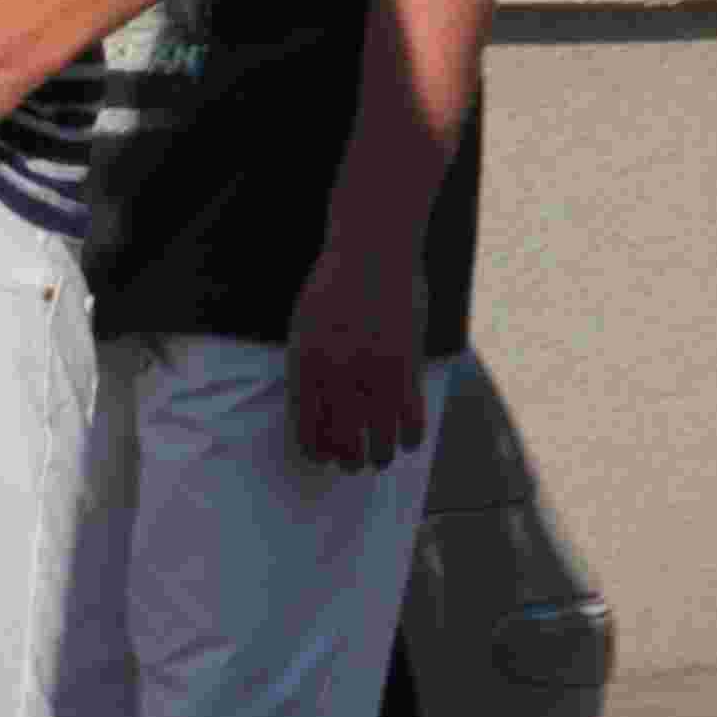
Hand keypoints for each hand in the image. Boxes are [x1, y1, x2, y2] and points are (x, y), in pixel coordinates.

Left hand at [286, 234, 433, 471]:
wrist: (372, 249)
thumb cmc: (334, 285)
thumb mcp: (305, 326)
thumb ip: (307, 366)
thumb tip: (314, 407)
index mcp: (305, 365)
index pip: (307, 426)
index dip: (315, 450)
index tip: (322, 458)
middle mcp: (337, 374)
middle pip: (342, 439)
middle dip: (347, 460)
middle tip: (353, 466)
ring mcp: (373, 371)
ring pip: (379, 436)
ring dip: (381, 455)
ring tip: (381, 460)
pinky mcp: (406, 364)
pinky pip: (411, 416)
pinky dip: (412, 436)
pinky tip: (410, 442)